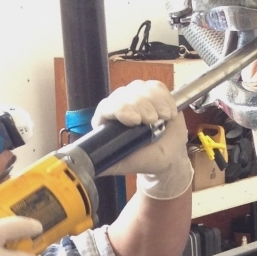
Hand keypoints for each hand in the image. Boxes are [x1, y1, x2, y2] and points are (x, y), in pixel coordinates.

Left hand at [91, 80, 193, 199]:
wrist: (169, 157)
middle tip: (152, 120)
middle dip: (140, 105)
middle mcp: (120, 104)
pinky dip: (165, 98)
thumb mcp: (126, 164)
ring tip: (164, 117)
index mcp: (107, 120)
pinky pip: (157, 87)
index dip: (120, 109)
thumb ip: (106, 164)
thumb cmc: (145, 159)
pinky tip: (170, 113)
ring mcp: (137, 96)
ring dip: (155, 102)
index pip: (107, 107)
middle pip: (125, 95)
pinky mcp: (153, 92)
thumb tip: (86, 168)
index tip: (134, 120)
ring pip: (141, 88)